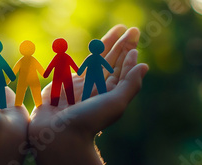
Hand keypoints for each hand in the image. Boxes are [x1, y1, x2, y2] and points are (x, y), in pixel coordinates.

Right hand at [28, 25, 148, 164]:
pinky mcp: (65, 83)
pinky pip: (79, 64)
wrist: (58, 133)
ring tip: (119, 29)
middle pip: (113, 62)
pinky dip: (88, 55)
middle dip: (124, 46)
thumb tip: (143, 65)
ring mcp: (82, 85)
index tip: (135, 39)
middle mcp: (98, 89)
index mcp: (111, 94)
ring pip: (98, 60)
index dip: (130, 55)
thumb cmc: (89, 120)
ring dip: (109, 45)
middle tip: (134, 29)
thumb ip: (130, 83)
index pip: (123, 70)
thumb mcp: (116, 102)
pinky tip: (96, 47)